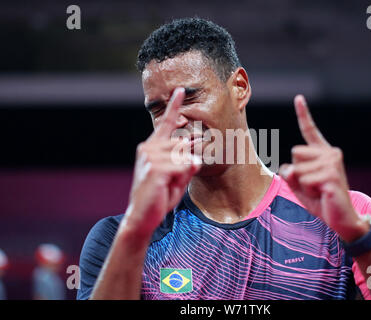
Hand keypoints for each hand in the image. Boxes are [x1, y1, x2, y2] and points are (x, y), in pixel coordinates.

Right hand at [124, 87, 200, 236]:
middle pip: (183, 145)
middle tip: (172, 181)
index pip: (166, 124)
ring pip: (184, 157)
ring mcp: (150, 157)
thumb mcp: (177, 178)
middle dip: (185, 164)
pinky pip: (182, 167)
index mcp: (152, 147)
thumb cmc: (159, 195)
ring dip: (181, 174)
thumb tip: (195, 157)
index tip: (180, 91)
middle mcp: (148, 148)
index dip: (175, 107)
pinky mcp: (154, 168)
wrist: (142, 216)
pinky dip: (181, 177)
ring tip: (167, 185)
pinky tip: (168, 185)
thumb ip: (187, 165)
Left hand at [279, 95, 367, 241]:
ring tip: (319, 192)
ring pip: (297, 169)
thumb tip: (287, 168)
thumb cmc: (321, 201)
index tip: (298, 98)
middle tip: (314, 186)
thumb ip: (290, 175)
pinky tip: (323, 195)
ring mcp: (332, 163)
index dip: (303, 114)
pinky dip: (308, 192)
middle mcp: (330, 153)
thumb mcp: (299, 187)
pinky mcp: (331, 175)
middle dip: (297, 174)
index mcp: (323, 153)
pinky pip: (303, 180)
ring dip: (302, 185)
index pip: (310, 131)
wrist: (342, 220)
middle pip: (294, 153)